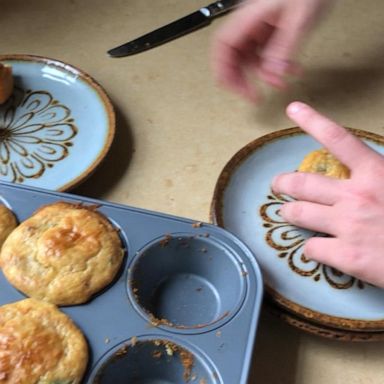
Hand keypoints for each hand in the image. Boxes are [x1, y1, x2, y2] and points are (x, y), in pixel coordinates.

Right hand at [211, 0, 330, 100]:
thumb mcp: (299, 19)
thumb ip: (283, 49)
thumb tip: (270, 76)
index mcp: (248, 16)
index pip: (224, 46)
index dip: (224, 70)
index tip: (235, 89)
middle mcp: (249, 22)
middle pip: (231, 55)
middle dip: (241, 78)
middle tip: (253, 96)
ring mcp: (258, 26)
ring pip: (248, 57)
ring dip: (262, 74)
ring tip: (279, 84)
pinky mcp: (269, 29)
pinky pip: (264, 53)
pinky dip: (275, 66)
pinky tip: (290, 71)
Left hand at [272, 102, 383, 287]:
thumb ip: (378, 173)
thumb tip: (361, 166)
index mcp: (377, 173)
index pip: (338, 139)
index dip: (313, 121)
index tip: (293, 108)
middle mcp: (357, 196)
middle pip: (301, 183)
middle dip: (282, 183)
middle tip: (277, 184)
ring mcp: (349, 226)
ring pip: (297, 213)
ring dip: (289, 213)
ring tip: (289, 213)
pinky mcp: (346, 256)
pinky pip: (311, 248)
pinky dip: (311, 249)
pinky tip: (317, 249)